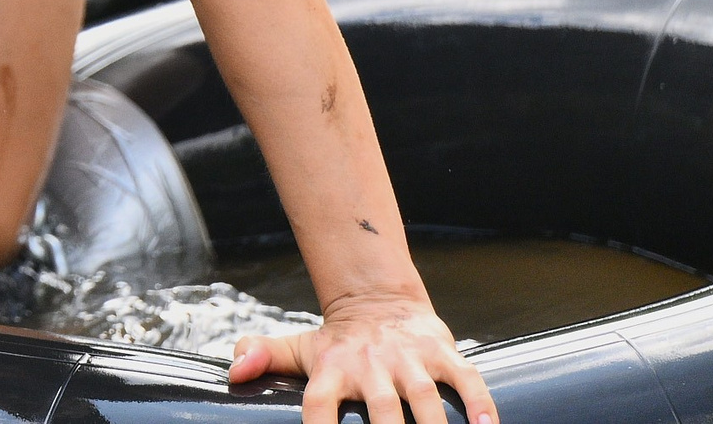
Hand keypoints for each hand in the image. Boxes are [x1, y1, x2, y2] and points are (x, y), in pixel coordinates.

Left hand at [228, 291, 494, 423]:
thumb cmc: (338, 344)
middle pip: (381, 410)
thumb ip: (263, 357)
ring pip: (425, 399)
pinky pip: (466, 380)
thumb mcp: (299, 349)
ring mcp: (409, 359)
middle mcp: (371, 365)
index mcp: (332, 369)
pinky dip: (479, 404)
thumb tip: (232, 373)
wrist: (379, 301)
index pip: (318, 405)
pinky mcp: (443, 352)